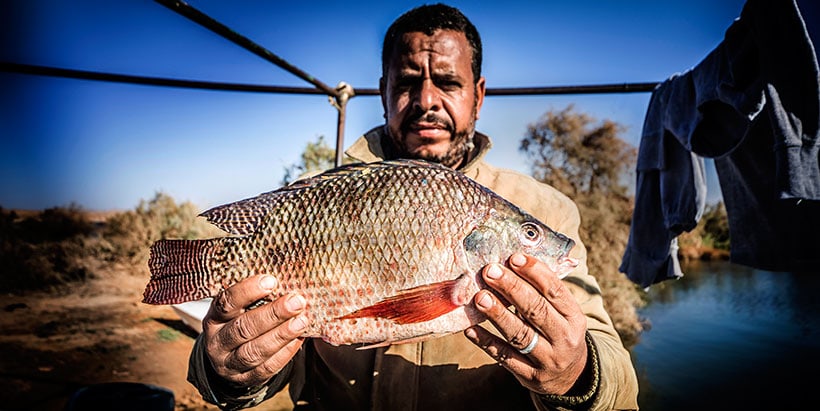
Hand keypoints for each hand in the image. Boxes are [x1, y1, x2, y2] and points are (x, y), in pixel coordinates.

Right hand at [202, 275, 309, 386]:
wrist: (226, 358)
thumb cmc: (238, 322)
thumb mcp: (237, 308)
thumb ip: (254, 296)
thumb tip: (286, 278)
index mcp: (214, 318)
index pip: (226, 303)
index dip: (247, 291)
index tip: (271, 281)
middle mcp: (217, 342)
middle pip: (243, 329)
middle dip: (272, 314)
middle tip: (296, 301)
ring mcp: (229, 364)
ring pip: (254, 351)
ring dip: (281, 335)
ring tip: (302, 320)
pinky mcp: (245, 379)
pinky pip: (266, 368)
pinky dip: (285, 353)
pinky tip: (299, 338)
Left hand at [464, 253, 587, 394]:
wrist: (570, 376)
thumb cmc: (558, 331)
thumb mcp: (563, 313)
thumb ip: (543, 291)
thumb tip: (513, 260)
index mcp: (574, 317)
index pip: (555, 291)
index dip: (534, 273)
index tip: (513, 257)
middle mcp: (564, 339)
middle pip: (536, 310)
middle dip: (512, 288)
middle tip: (490, 271)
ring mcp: (547, 359)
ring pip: (520, 334)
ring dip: (498, 314)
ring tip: (480, 297)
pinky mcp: (529, 376)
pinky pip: (504, 357)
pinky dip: (486, 342)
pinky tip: (471, 328)